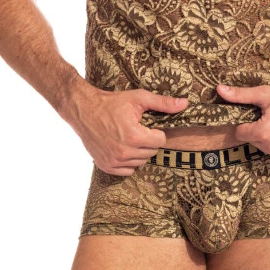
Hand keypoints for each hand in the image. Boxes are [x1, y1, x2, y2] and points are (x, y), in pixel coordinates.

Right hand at [62, 80, 187, 175]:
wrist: (84, 110)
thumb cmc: (112, 103)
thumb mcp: (138, 98)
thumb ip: (163, 103)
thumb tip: (184, 104)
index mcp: (134, 136)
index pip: (160, 141)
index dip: (156, 131)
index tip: (146, 124)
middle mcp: (124, 152)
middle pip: (151, 152)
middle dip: (148, 141)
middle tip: (136, 129)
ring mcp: (114, 161)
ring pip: (141, 162)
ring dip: (139, 151)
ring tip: (128, 136)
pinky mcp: (106, 166)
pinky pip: (128, 171)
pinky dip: (128, 161)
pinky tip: (121, 147)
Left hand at [216, 82, 269, 163]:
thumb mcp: (265, 94)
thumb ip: (240, 95)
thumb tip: (219, 90)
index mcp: (262, 133)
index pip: (240, 132)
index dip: (246, 122)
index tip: (257, 114)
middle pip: (252, 140)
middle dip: (257, 130)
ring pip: (264, 148)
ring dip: (268, 138)